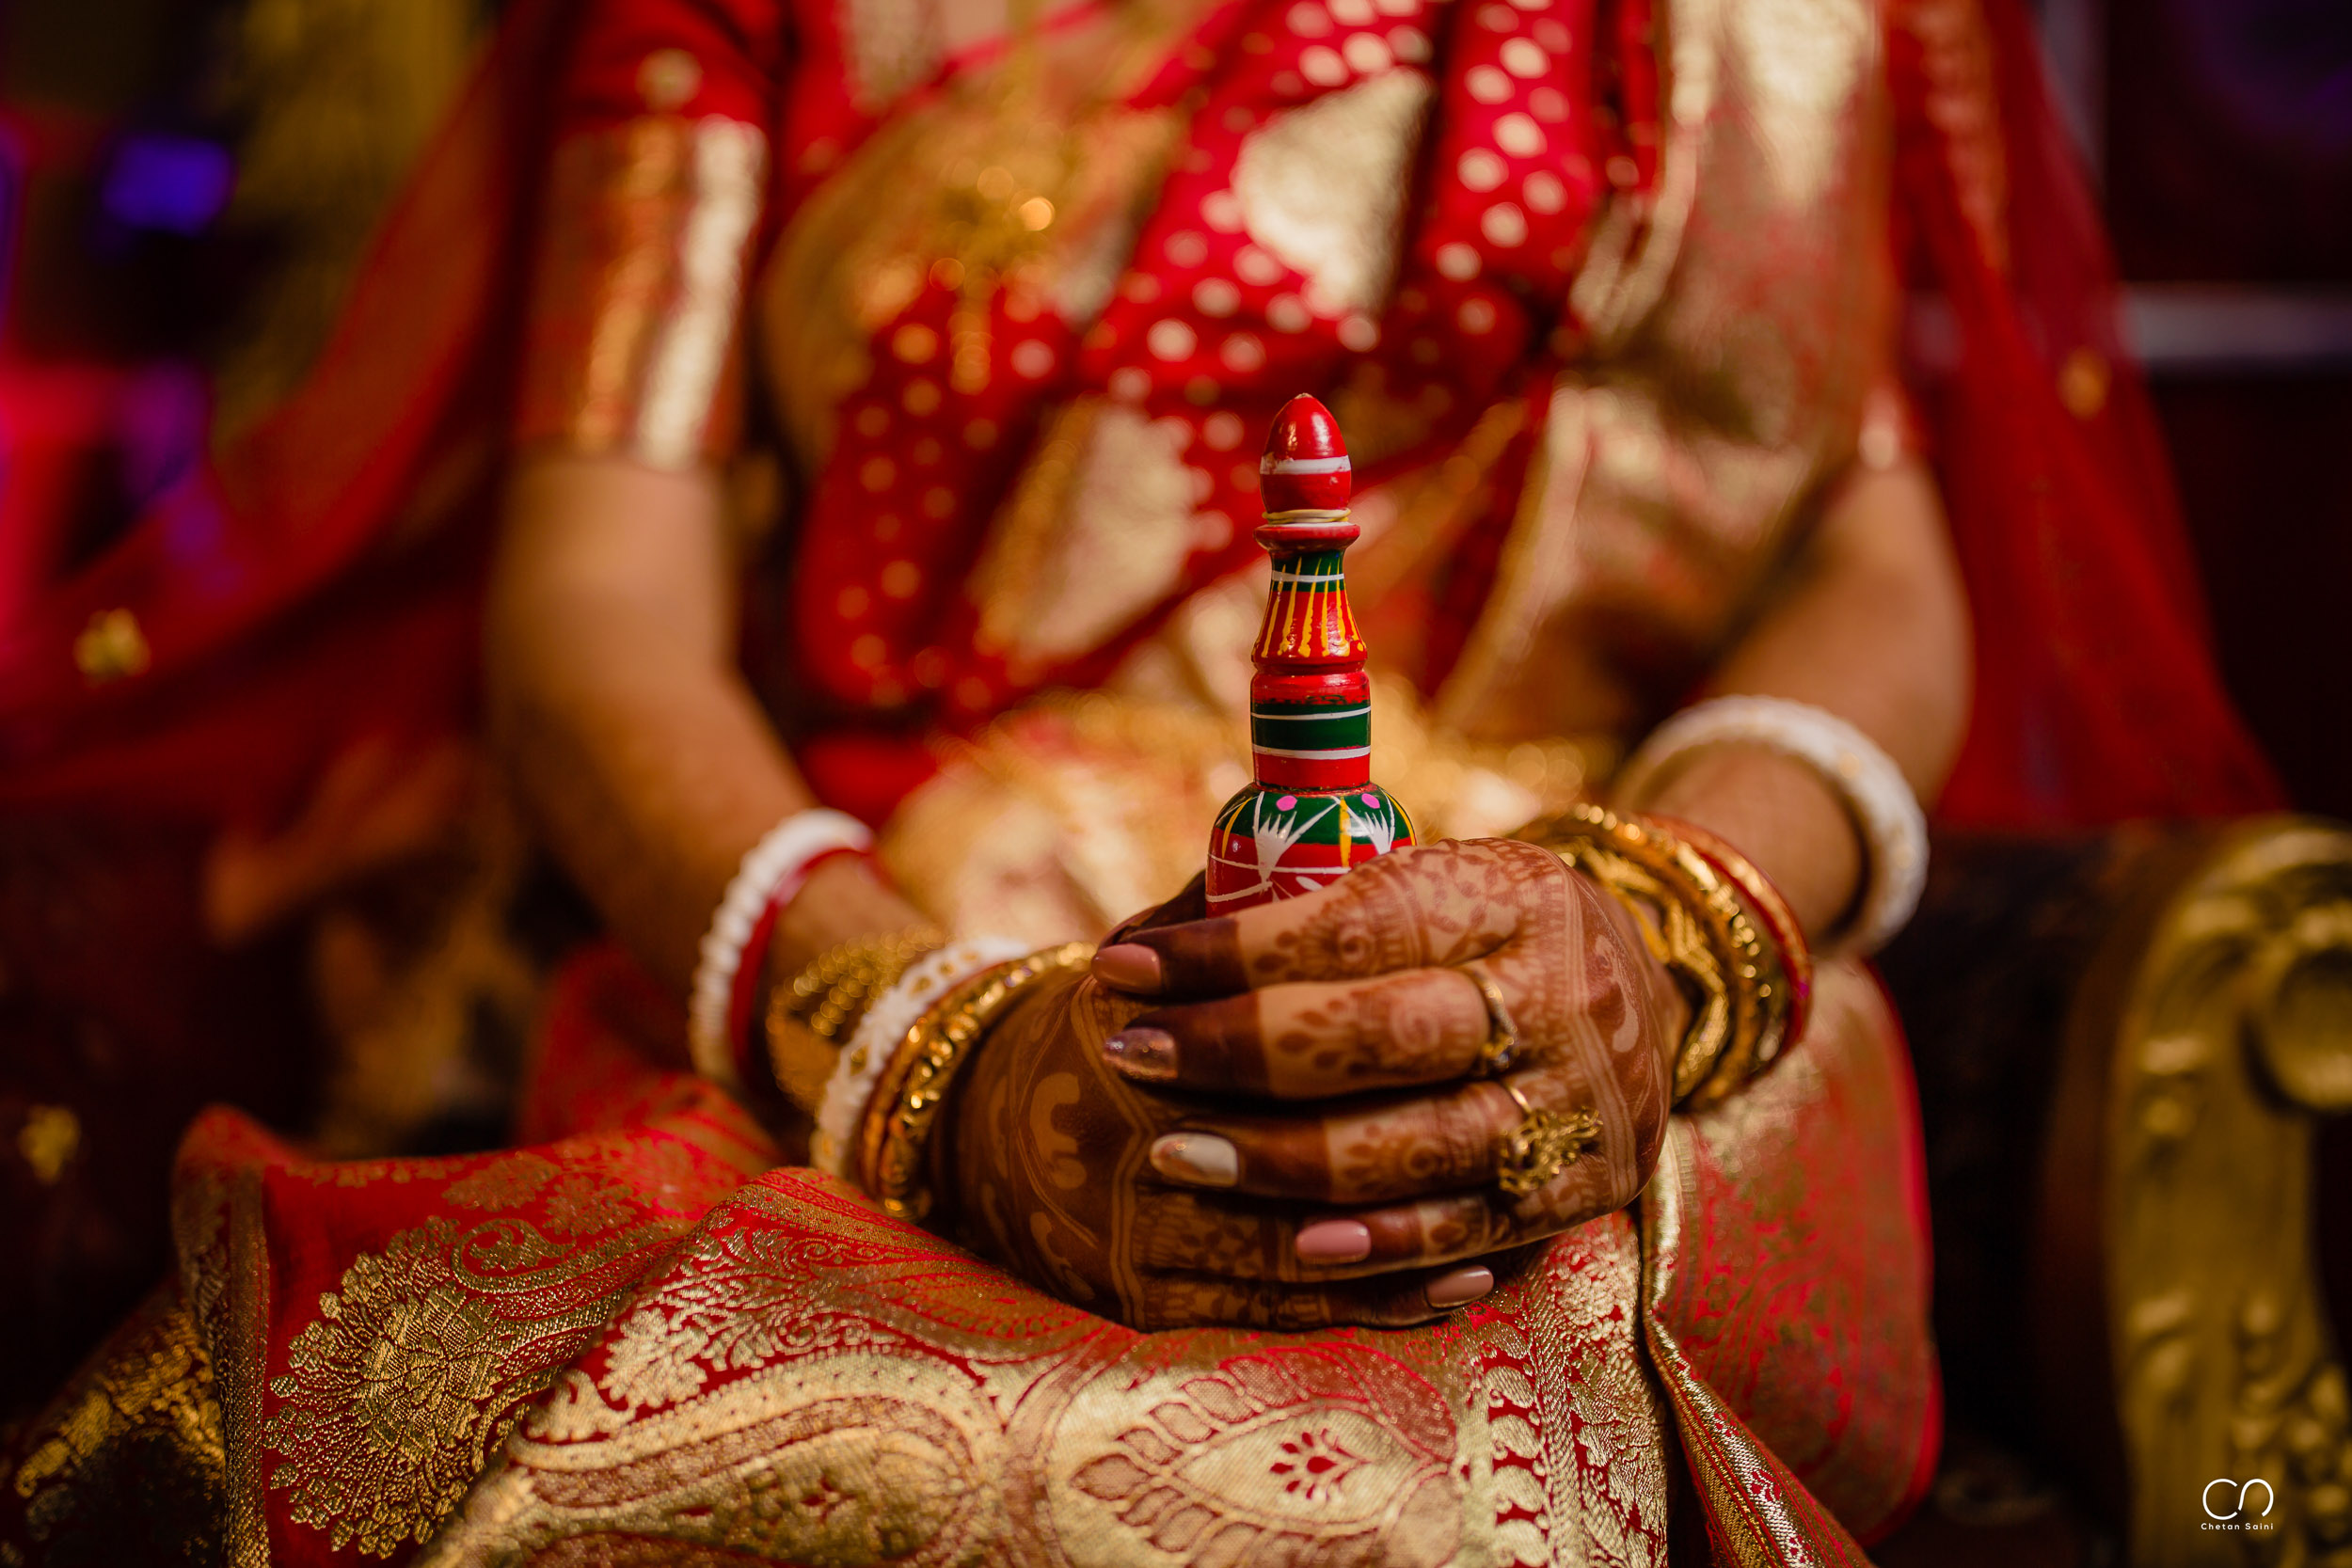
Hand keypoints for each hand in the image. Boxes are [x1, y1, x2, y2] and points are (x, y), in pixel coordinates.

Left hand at [942, 838, 1681, 1328]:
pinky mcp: (1590, 1187)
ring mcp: (1584, 1100)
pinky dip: (1382, 1248)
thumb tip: (1143, 943)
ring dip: (1284, 1161)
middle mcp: (1560, 994)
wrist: (1651, 991)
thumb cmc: (1483, 930)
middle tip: (1134, 1057)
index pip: (1357, 924)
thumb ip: (1302, 902)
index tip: (1126, 968)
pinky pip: (1473, 1233)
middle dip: (1240, 1051)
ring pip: (1419, 1146)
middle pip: (1385, 1036)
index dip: (1232, 952)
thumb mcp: (1429, 880)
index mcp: (1512, 895)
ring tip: (1177, 1154)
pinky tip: (1294, 1245)